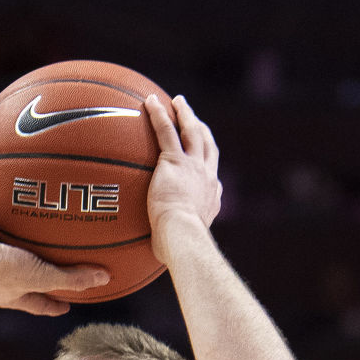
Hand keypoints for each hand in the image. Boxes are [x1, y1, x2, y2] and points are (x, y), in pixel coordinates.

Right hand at [0, 202, 109, 315]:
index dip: (53, 305)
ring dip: (9, 239)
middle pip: (19, 276)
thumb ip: (72, 278)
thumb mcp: (43, 276)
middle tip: (49, 264)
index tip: (66, 305)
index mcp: (11, 293)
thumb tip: (105, 278)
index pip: (37, 304)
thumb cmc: (1, 271)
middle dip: (32, 271)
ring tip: (23, 226)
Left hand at [144, 93, 221, 259]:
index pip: (210, 174)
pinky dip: (159, 114)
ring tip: (176, 101)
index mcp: (210, 196)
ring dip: (185, 114)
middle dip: (200, 128)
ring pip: (191, 132)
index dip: (206, 162)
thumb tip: (157, 258)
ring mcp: (193, 166)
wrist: (182, 236)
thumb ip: (169, 244)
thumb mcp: (178, 246)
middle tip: (192, 116)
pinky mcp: (174, 161)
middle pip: (207, 145)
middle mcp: (207, 176)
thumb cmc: (178, 249)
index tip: (201, 157)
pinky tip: (149, 101)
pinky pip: (165, 131)